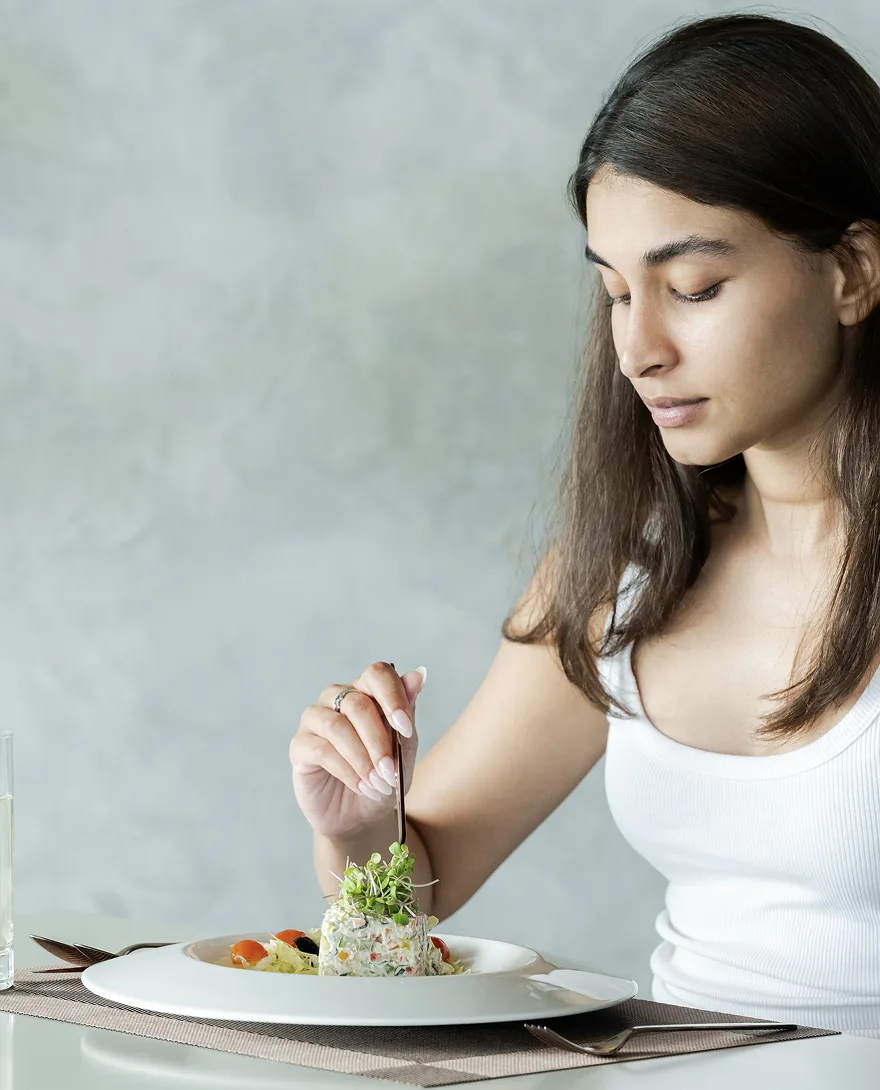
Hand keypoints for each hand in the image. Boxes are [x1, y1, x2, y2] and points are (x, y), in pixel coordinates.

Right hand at [290, 662, 425, 839]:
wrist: (362, 814)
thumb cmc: (383, 776)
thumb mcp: (404, 748)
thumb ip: (407, 711)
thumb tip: (419, 673)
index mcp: (366, 690)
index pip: (377, 673)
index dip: (393, 697)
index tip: (406, 729)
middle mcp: (338, 697)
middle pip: (358, 704)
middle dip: (379, 742)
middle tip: (390, 772)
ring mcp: (315, 719)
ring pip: (337, 726)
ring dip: (362, 758)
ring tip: (377, 783)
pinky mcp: (300, 745)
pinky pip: (321, 749)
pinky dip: (346, 770)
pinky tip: (360, 785)